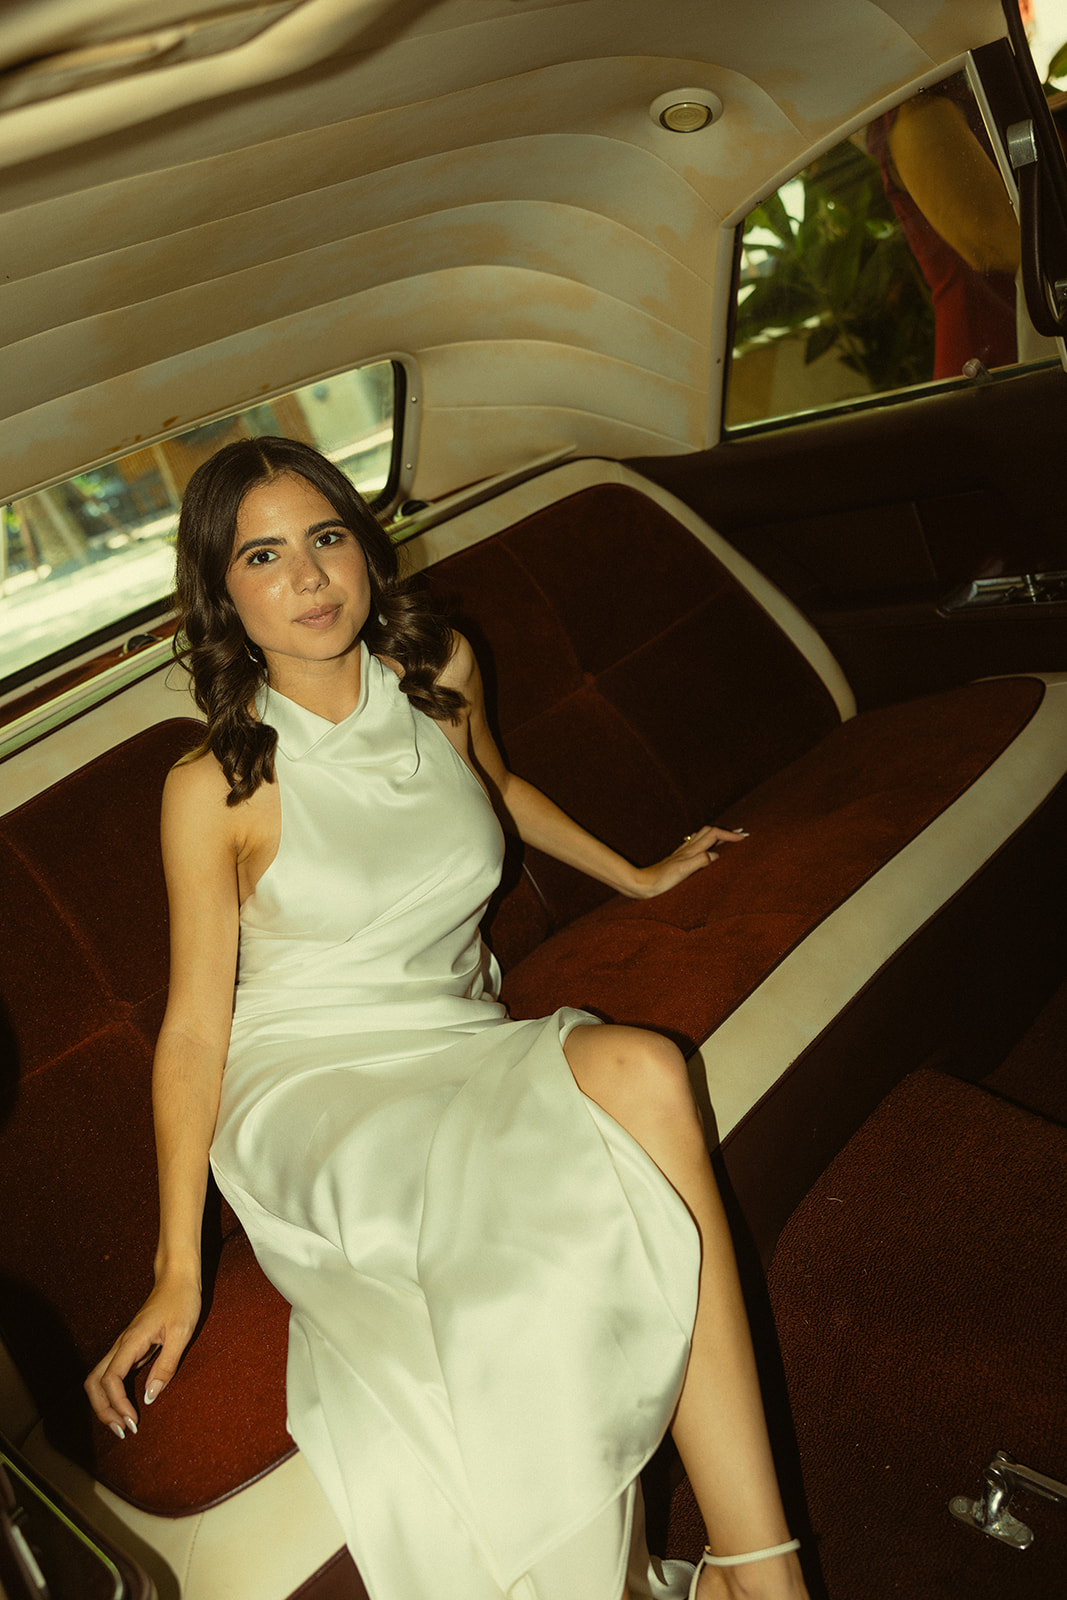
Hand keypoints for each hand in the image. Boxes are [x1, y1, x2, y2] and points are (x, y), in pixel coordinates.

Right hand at [84, 1272, 200, 1438]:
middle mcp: (121, 1345)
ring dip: (105, 1403)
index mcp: (131, 1341)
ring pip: (98, 1378)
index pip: (110, 1379)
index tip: (134, 1421)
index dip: (117, 1404)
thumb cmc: (182, 1300)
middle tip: (123, 1431)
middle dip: (103, 1410)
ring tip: (122, 1423)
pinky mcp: (131, 1348)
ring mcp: (124, 1346)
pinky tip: (126, 1406)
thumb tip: (149, 1398)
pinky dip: (113, 1394)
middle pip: (94, 1382)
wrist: (177, 1277)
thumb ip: (166, 1365)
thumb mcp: (181, 1333)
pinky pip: (112, 1374)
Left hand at [626, 825, 747, 898]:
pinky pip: (696, 844)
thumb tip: (717, 854)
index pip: (714, 835)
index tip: (744, 838)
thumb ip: (700, 861)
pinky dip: (706, 842)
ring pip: (702, 836)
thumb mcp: (683, 872)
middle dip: (725, 831)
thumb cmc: (661, 880)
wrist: (642, 884)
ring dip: (717, 835)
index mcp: (690, 851)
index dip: (729, 834)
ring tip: (728, 838)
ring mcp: (682, 853)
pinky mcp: (678, 859)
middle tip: (740, 835)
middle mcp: (687, 848)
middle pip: (708, 831)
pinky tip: (706, 848)